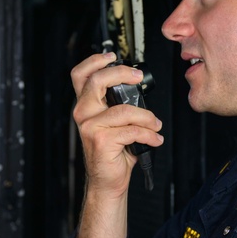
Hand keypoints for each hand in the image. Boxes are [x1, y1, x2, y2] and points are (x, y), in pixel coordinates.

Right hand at [71, 52, 163, 197]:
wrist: (108, 180)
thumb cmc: (114, 151)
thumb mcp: (114, 122)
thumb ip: (119, 104)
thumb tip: (137, 88)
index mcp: (86, 106)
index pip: (81, 75)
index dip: (94, 61)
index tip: (112, 57)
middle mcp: (84, 113)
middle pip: (98, 81)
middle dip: (122, 73)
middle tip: (137, 77)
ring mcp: (90, 126)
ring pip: (124, 109)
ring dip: (147, 117)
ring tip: (155, 125)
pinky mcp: (101, 140)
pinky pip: (132, 130)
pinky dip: (149, 134)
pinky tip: (154, 139)